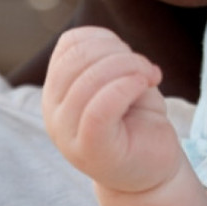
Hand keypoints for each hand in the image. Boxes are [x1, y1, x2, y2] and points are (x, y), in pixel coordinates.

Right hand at [42, 26, 184, 195]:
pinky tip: (144, 86)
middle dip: (119, 53)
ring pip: (89, 80)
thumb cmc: (137, 118)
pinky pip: (99, 108)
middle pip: (78, 58)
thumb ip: (105, 56)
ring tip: (150, 78)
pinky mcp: (89, 149)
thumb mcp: (119, 77)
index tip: (130, 55)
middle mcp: (54, 110)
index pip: (70, 44)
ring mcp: (67, 132)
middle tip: (146, 68)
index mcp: (58, 88)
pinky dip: (126, 87)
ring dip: (130, 67)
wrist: (152, 167)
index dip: (106, 38)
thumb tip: (106, 42)